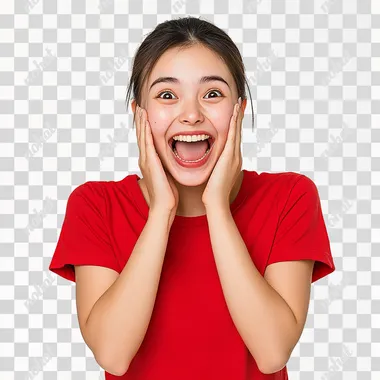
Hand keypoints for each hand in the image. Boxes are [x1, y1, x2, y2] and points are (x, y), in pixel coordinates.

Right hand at [135, 105, 178, 220]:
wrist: (163, 207)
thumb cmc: (167, 195)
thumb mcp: (166, 176)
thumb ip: (166, 167)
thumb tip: (171, 162)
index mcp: (149, 162)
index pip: (145, 140)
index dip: (144, 126)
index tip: (144, 114)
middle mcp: (145, 159)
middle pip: (141, 135)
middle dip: (139, 120)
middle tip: (138, 105)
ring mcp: (146, 161)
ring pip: (142, 136)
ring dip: (141, 122)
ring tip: (140, 108)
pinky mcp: (150, 163)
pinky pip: (147, 143)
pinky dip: (145, 131)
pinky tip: (145, 120)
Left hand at [201, 97, 243, 208]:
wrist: (216, 201)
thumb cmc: (212, 192)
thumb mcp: (215, 176)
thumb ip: (214, 168)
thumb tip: (211, 165)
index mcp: (232, 160)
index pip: (234, 139)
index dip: (235, 126)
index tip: (236, 113)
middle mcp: (236, 156)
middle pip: (238, 132)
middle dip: (239, 117)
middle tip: (242, 103)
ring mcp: (234, 156)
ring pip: (237, 131)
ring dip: (238, 116)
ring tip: (240, 103)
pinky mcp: (230, 156)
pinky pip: (233, 135)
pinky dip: (234, 123)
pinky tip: (234, 112)